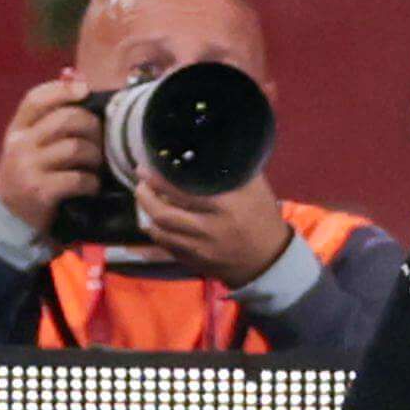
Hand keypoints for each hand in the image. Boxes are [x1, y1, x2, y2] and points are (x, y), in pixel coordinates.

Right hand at [0, 73, 103, 232]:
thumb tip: (78, 79)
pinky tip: (90, 186)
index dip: (63, 90)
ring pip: (76, 148)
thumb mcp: (30, 146)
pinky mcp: (40, 191)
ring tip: (95, 166)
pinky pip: (78, 178)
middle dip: (92, 127)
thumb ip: (49, 118)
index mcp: (17, 130)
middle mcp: (19, 145)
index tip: (85, 90)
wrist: (10, 220)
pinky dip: (92, 182)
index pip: (36, 98)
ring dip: (95, 156)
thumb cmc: (29, 177)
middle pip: (65, 120)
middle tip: (99, 140)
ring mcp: (28, 168)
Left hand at [133, 170, 297, 288]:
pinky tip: (154, 221)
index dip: (159, 179)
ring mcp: (200, 249)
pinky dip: (157, 232)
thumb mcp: (254, 187)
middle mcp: (210, 229)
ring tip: (145, 199)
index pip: (183, 192)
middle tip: (141, 183)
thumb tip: (207, 146)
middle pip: (164, 214)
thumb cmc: (261, 216)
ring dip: (147, 214)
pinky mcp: (194, 262)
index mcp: (226, 206)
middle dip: (145, 197)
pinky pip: (166, 246)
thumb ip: (232, 169)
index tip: (146, 167)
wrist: (268, 259)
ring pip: (161, 232)